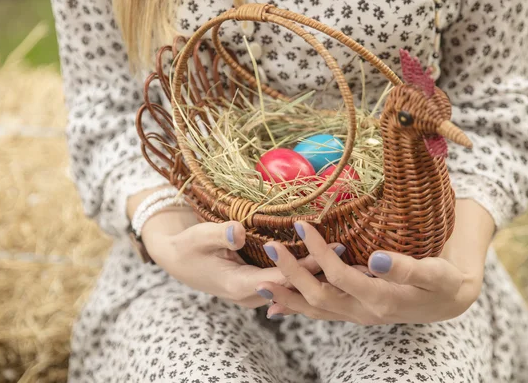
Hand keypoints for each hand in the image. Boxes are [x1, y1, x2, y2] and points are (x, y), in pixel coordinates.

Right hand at [140, 207, 341, 308]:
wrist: (177, 259)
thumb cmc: (187, 246)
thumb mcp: (198, 237)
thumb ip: (219, 235)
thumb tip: (238, 232)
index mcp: (236, 285)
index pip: (276, 279)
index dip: (303, 269)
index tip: (327, 257)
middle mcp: (249, 294)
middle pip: (291, 286)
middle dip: (320, 274)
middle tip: (350, 261)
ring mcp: (254, 291)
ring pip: (291, 286)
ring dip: (316, 274)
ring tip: (347, 261)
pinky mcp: (258, 284)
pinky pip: (285, 281)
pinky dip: (305, 272)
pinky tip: (327, 261)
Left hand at [256, 199, 494, 323]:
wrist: (449, 299)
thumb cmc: (443, 281)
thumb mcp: (434, 273)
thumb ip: (406, 268)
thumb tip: (376, 259)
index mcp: (381, 300)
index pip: (340, 276)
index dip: (319, 253)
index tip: (302, 226)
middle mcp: (364, 313)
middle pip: (319, 296)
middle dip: (292, 273)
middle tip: (272, 247)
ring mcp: (357, 315)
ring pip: (316, 310)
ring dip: (288, 296)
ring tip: (261, 284)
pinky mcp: (354, 311)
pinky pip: (322, 313)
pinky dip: (299, 308)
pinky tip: (279, 305)